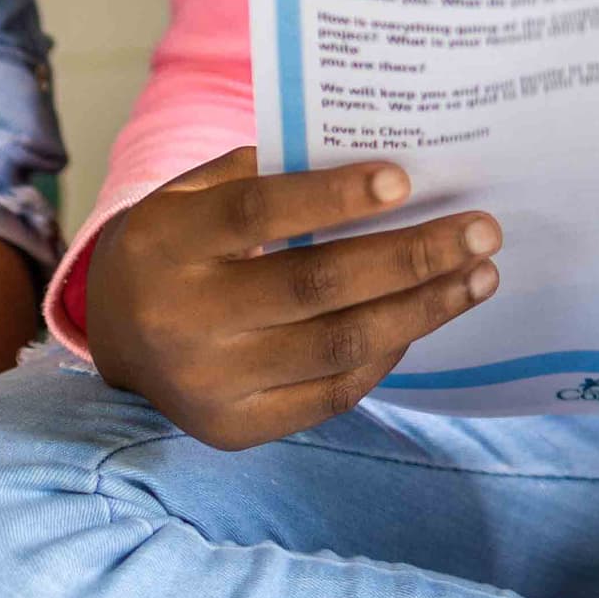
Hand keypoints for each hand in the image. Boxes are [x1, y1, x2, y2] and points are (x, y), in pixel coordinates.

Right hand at [84, 148, 501, 448]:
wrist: (115, 335)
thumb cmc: (178, 242)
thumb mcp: (194, 191)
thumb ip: (265, 172)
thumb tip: (378, 169)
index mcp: (168, 242)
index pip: (259, 212)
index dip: (334, 196)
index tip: (406, 179)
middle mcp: (183, 318)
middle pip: (316, 285)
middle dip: (412, 257)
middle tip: (483, 230)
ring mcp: (210, 383)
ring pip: (338, 345)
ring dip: (422, 309)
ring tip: (479, 276)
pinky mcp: (237, 428)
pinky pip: (332, 393)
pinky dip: (387, 353)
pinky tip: (425, 317)